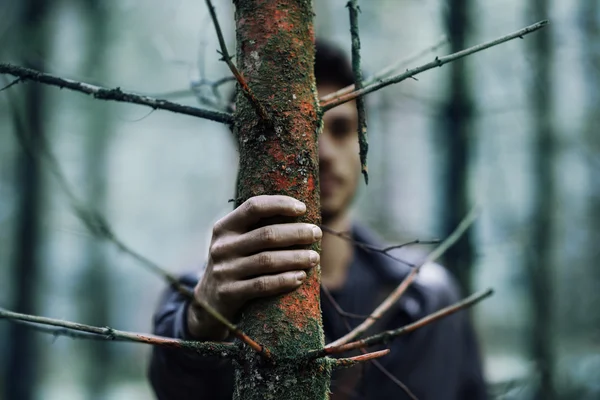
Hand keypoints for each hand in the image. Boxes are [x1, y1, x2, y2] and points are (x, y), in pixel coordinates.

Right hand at [187, 195, 320, 339]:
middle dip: (296, 233)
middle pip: (266, 234)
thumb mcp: (237, 242)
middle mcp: (222, 246)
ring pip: (267, 260)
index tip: (303, 208)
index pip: (254, 207)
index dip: (280, 204)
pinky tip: (300, 277)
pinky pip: (262, 285)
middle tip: (316, 233)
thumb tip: (302, 216)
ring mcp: (224, 270)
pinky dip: (284, 280)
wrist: (209, 302)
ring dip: (296, 258)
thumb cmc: (235, 264)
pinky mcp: (229, 293)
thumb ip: (259, 228)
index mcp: (225, 227)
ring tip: (314, 258)